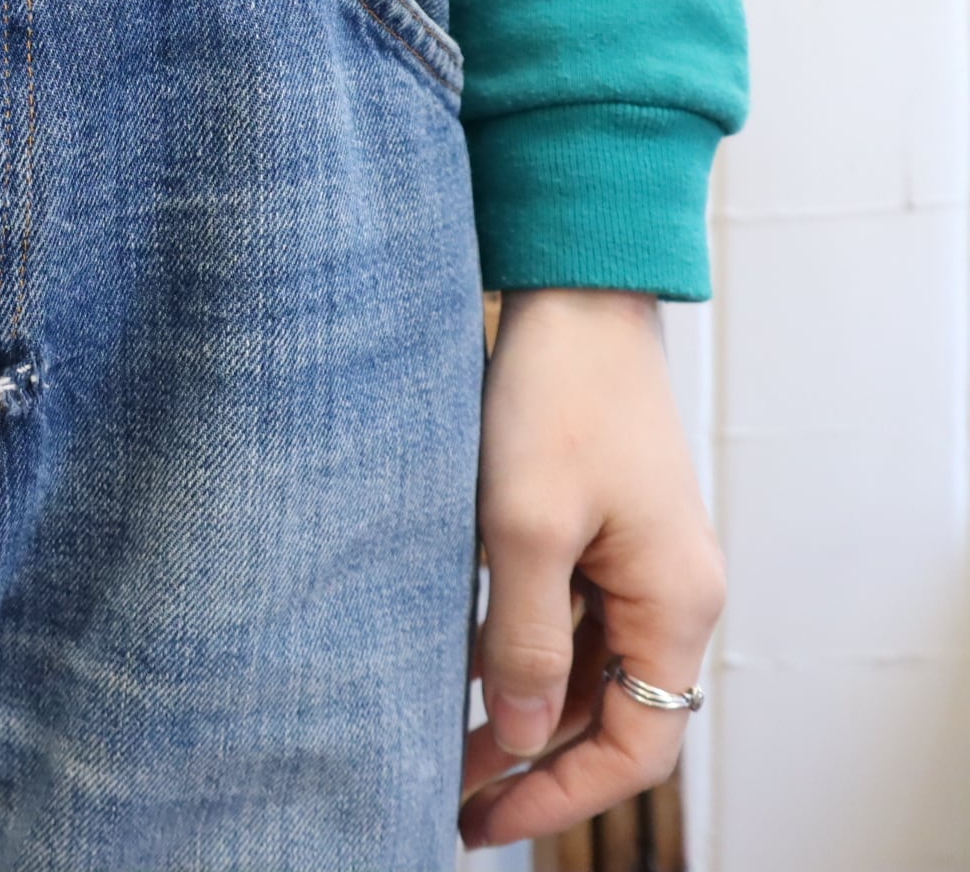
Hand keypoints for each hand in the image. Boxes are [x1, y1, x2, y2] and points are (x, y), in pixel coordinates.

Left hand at [459, 288, 725, 851]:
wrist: (574, 296)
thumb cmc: (553, 398)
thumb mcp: (522, 526)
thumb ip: (525, 641)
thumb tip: (523, 740)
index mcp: (675, 602)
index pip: (638, 743)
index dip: (563, 794)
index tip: (482, 819)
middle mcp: (672, 593)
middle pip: (614, 716)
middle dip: (536, 766)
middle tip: (448, 798)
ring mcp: (641, 562)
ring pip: (588, 672)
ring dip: (524, 714)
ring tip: (441, 749)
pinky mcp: (604, 531)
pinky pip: (574, 621)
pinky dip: (525, 658)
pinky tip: (463, 671)